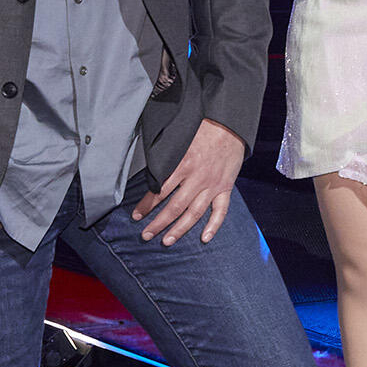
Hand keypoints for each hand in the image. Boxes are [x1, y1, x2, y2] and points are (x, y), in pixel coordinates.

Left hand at [132, 119, 246, 244]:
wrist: (230, 125)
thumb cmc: (203, 129)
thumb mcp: (179, 138)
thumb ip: (166, 156)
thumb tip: (150, 169)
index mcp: (184, 164)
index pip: (160, 190)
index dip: (147, 205)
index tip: (137, 215)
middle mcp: (198, 178)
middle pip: (175, 207)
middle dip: (159, 223)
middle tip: (146, 234)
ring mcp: (212, 185)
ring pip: (194, 213)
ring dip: (180, 229)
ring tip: (166, 241)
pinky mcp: (225, 187)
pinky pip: (220, 211)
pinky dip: (213, 226)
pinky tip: (204, 238)